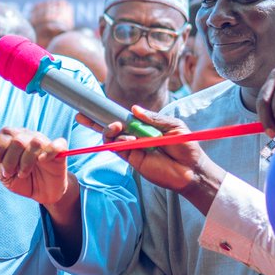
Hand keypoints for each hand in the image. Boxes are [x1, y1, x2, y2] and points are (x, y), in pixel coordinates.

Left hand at [0, 127, 72, 210]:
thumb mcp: (5, 176)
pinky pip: (57, 145)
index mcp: (15, 139)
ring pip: (35, 143)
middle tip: (10, 173)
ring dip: (26, 162)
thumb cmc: (23, 181)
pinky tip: (42, 161)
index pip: (5, 133)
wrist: (43, 193)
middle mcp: (30, 137)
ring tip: (23, 174)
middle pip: (18, 140)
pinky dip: (48, 153)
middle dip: (10, 160)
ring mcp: (45, 143)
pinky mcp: (60, 152)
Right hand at [79, 106, 224, 215]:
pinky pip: (119, 150)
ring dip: (111, 131)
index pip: (123, 116)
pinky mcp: (133, 160)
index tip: (94, 105)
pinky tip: (127, 140)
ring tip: (116, 127)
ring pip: (112, 138)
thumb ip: (153, 118)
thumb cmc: (187, 146)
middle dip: (95, 121)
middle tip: (82, 116)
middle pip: (111, 127)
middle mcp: (136, 135)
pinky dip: (119, 143)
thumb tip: (134, 109)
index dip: (109, 112)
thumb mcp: (173, 126)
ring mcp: (133, 148)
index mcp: (144, 125)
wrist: (192, 169)